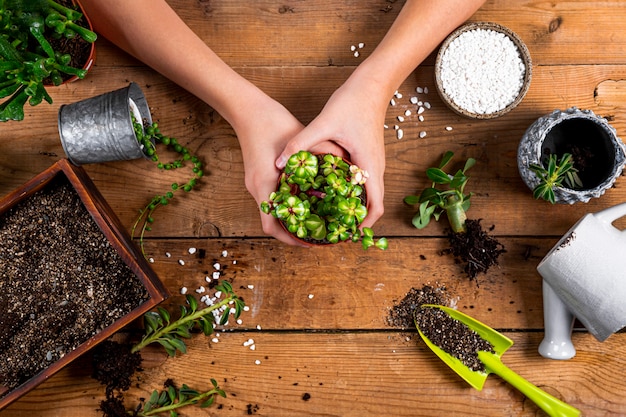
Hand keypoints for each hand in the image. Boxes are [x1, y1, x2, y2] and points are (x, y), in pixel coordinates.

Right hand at [234, 93, 343, 244]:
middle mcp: (256, 188)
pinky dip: (287, 201)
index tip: (311, 242)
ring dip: (292, 215)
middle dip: (295, 230)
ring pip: (273, 209)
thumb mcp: (301, 140)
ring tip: (316, 216)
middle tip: (318, 233)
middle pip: (273, 221)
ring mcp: (254, 182)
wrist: (248, 109)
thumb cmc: (272, 124)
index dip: (291, 239)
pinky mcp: (257, 176)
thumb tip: (348, 164)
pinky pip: (272, 196)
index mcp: (264, 185)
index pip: (272, 226)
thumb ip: (324, 153)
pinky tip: (305, 195)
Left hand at [276, 74, 385, 227]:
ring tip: (331, 215)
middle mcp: (375, 167)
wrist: (371, 85)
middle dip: (355, 220)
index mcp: (369, 166)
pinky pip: (364, 182)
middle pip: (372, 205)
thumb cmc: (352, 103)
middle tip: (333, 231)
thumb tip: (279, 162)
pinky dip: (352, 192)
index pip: (374, 206)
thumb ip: (301, 143)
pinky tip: (332, 192)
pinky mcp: (368, 155)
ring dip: (353, 207)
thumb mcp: (324, 123)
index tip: (344, 235)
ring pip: (368, 194)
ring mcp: (374, 162)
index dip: (361, 225)